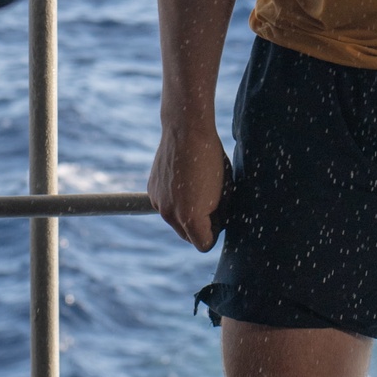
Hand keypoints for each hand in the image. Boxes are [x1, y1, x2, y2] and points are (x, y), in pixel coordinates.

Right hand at [148, 124, 232, 251]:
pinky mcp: (151, 191)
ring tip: (196, 186)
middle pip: (187, 236)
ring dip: (186, 212)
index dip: (215, 233)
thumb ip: (219, 214)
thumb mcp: (224, 190)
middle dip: (200, 226)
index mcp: (191, 218)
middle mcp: (170, 215)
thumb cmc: (211, 160)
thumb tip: (216, 225)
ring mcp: (158, 203)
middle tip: (211, 201)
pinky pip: (165, 205)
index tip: (219, 217)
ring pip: (175, 221)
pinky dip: (174, 199)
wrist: (186, 130)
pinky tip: (183, 179)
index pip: (204, 245)